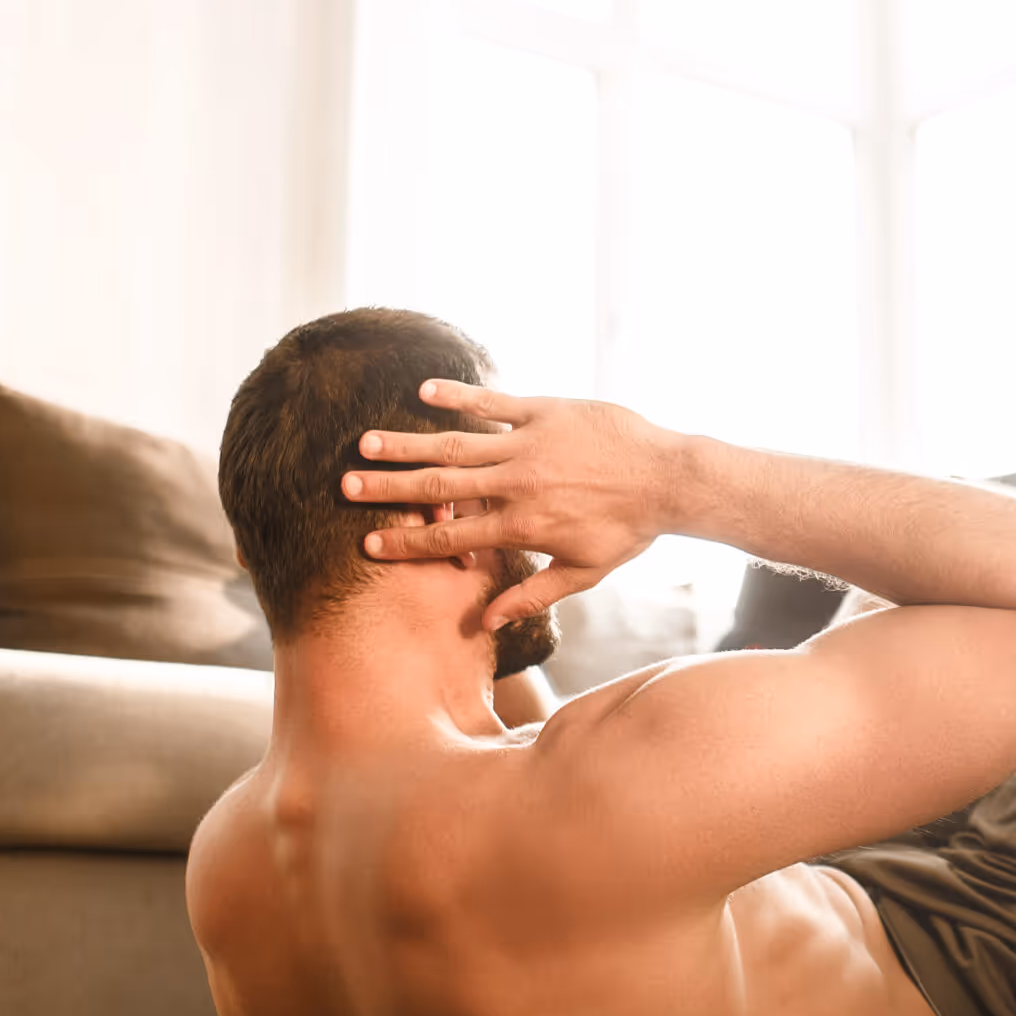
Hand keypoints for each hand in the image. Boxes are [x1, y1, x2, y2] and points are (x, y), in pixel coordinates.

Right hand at [346, 381, 684, 623]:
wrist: (670, 479)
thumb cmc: (628, 530)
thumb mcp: (582, 572)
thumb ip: (531, 594)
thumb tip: (485, 622)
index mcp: (521, 527)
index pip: (450, 539)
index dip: (406, 544)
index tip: (367, 545)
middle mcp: (516, 485)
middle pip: (439, 489)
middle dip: (389, 490)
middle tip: (345, 486)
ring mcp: (529, 445)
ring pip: (457, 444)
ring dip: (410, 443)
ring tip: (367, 442)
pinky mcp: (546, 411)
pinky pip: (495, 403)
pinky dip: (460, 396)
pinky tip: (423, 392)